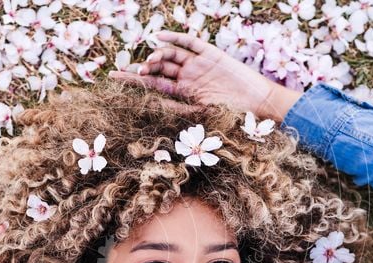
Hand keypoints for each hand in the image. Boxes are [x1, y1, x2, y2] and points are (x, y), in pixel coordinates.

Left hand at [108, 30, 302, 122]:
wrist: (258, 104)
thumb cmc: (231, 115)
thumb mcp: (200, 116)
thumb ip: (177, 110)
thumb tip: (152, 105)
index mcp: (184, 94)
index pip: (153, 85)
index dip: (133, 81)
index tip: (113, 77)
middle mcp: (188, 77)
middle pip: (159, 69)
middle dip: (142, 69)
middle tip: (132, 72)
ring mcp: (198, 65)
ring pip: (171, 56)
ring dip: (158, 57)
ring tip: (150, 63)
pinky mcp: (211, 54)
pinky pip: (190, 43)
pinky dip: (174, 39)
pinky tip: (159, 37)